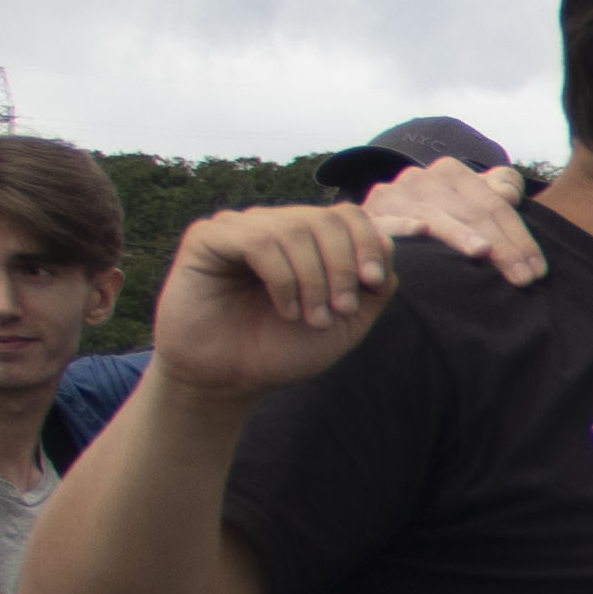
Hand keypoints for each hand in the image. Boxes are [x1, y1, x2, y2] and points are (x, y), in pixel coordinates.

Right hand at [137, 202, 429, 404]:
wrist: (229, 379)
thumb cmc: (283, 349)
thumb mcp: (346, 322)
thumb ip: (374, 285)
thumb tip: (386, 244)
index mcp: (306, 239)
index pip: (347, 214)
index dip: (368, 242)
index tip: (373, 282)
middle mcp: (273, 225)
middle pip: (326, 220)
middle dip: (343, 268)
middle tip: (340, 310)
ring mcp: (239, 228)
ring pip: (295, 230)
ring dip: (313, 280)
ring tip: (311, 318)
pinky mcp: (207, 237)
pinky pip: (258, 242)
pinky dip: (283, 280)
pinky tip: (285, 310)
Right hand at [359, 153, 540, 284]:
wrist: (371, 225)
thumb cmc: (431, 219)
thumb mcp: (465, 202)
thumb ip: (492, 192)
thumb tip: (511, 191)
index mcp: (451, 173)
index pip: (496, 204)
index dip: (520, 237)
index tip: (538, 271)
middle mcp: (422, 179)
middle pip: (473, 212)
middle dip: (503, 247)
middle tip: (524, 279)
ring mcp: (394, 195)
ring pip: (438, 216)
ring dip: (461, 235)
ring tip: (484, 252)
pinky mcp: (368, 216)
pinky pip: (389, 221)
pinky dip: (404, 225)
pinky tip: (420, 231)